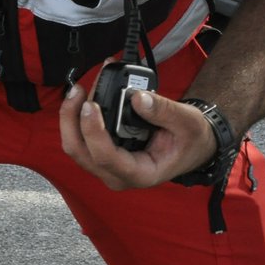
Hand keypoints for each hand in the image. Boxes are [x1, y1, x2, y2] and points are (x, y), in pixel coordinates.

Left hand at [59, 85, 217, 190]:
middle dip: (72, 120)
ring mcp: (107, 166)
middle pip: (80, 152)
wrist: (193, 144)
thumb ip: (164, 111)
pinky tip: (84, 97)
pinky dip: (78, 117)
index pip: (106, 158)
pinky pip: (81, 138)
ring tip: (79, 90)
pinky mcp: (102, 153)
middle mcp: (118, 174)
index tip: (90, 105)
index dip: (93, 131)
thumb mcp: (187, 122)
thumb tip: (138, 98)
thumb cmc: (190, 138)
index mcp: (141, 173)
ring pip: (75, 145)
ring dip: (71, 117)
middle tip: (78, 91)